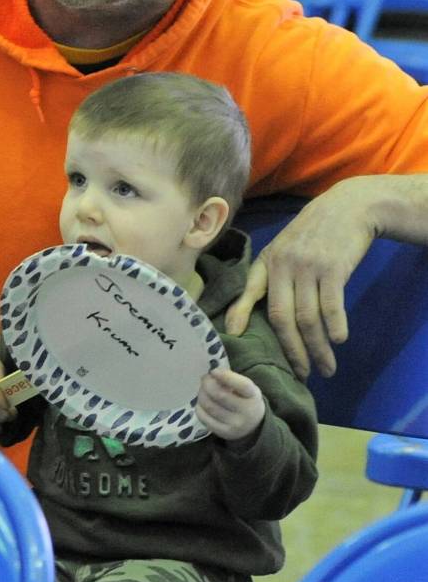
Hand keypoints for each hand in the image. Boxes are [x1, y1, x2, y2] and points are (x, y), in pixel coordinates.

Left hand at [196, 369, 264, 440]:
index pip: (242, 385)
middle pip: (220, 395)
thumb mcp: (246, 388)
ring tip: (203, 390)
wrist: (253, 426)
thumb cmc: (246, 400)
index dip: (225, 376)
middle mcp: (246, 412)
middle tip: (205, 379)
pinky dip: (199, 407)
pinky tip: (202, 402)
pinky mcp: (224, 433)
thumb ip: (232, 379)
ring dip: (202, 394)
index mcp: (253, 396)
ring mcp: (235, 425)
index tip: (213, 370)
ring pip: (209, 406)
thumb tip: (211, 374)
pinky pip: (204, 418)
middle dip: (207, 384)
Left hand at [225, 181, 375, 379]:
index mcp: (268, 261)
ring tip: (326, 368)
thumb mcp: (284, 248)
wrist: (347, 207)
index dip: (240, 315)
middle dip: (292, 351)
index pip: (250, 291)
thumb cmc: (312, 233)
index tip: (234, 338)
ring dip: (317, 348)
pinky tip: (338, 340)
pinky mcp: (333, 269)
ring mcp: (308, 266)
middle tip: (301, 374)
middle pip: (282, 317)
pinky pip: (331, 306)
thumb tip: (249, 313)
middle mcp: (284, 265)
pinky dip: (335, 327)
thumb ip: (270, 276)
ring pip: (308, 318)